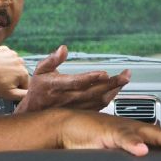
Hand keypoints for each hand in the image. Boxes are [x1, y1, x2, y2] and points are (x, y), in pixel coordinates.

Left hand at [0, 46, 28, 100]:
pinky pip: (8, 56)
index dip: (17, 88)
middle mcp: (21, 61)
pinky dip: (4, 60)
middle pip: (20, 73)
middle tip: (2, 81)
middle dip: (14, 78)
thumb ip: (23, 95)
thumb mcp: (9, 94)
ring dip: (10, 69)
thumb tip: (31, 93)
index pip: (25, 84)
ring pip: (15, 64)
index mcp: (23, 73)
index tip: (8, 89)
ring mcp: (12, 53)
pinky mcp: (4, 49)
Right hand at [14, 45, 130, 112]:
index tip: (104, 73)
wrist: (35, 112)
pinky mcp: (82, 112)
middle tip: (126, 75)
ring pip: (99, 100)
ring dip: (114, 90)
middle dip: (112, 84)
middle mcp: (68, 99)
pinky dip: (110, 97)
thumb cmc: (39, 89)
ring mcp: (76, 107)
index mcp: (57, 87)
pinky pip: (99, 106)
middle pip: (93, 92)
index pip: (76, 82)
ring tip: (124, 79)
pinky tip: (117, 88)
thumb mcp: (40, 71)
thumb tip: (63, 48)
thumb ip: (52, 59)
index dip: (91, 78)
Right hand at [56, 110, 160, 156]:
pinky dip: (132, 144)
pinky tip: (141, 151)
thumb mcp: (131, 157)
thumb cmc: (102, 142)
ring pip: (155, 135)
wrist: (71, 127)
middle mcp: (144, 130)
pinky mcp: (107, 134)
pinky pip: (121, 139)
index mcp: (152, 136)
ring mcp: (128, 130)